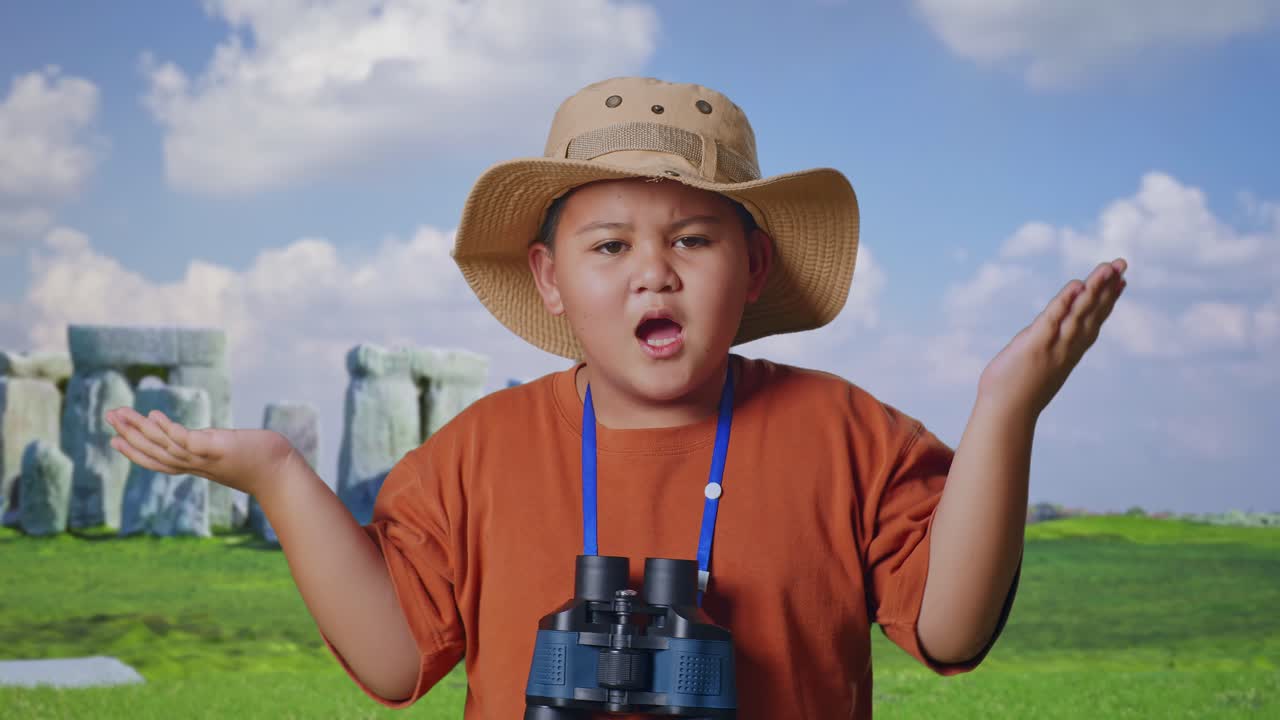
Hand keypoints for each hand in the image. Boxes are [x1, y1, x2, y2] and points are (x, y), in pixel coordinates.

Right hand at [104, 406, 294, 497]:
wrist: (281, 472)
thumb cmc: (261, 461)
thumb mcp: (230, 452)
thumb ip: (215, 447)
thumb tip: (211, 440)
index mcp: (196, 466)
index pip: (159, 461)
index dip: (136, 452)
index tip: (114, 440)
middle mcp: (196, 464)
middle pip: (154, 452)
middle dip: (129, 436)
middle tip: (108, 417)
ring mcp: (205, 457)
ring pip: (164, 445)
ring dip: (140, 429)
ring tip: (120, 413)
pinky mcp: (217, 448)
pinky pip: (186, 440)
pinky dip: (168, 429)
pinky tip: (153, 415)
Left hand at [977, 258, 1127, 420]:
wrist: (1006, 415)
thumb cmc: (1016, 393)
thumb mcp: (1038, 367)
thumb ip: (1045, 350)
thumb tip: (1041, 340)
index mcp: (1069, 351)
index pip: (1093, 321)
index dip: (1107, 300)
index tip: (1121, 282)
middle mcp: (1067, 348)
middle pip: (1092, 313)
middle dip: (1108, 288)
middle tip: (1123, 264)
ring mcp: (1053, 346)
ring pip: (1079, 313)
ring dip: (1094, 289)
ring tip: (1108, 268)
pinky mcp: (1035, 345)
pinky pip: (1053, 320)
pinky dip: (1065, 302)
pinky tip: (1076, 285)